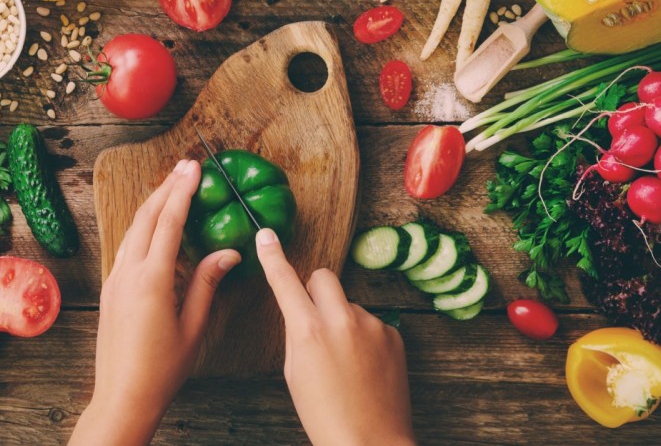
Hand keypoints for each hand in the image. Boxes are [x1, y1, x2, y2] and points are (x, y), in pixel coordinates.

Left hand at [70, 160, 240, 445]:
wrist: (122, 395)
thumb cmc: (162, 368)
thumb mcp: (193, 326)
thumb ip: (207, 283)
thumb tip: (228, 252)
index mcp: (152, 280)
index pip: (169, 223)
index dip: (182, 191)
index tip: (193, 168)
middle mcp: (128, 273)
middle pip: (146, 217)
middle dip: (166, 187)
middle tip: (185, 166)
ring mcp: (114, 280)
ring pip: (132, 229)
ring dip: (153, 204)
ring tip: (172, 186)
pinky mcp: (109, 289)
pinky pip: (126, 247)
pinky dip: (142, 227)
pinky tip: (154, 226)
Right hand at [256, 228, 414, 445]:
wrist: (369, 442)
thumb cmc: (324, 415)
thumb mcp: (294, 372)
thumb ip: (297, 333)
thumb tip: (303, 312)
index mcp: (308, 330)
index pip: (285, 281)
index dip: (272, 257)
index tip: (266, 235)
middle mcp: (341, 320)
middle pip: (323, 277)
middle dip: (315, 290)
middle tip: (315, 319)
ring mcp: (371, 325)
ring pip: (348, 303)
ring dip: (342, 320)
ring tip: (345, 361)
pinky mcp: (394, 334)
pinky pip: (371, 323)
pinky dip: (364, 337)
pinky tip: (365, 367)